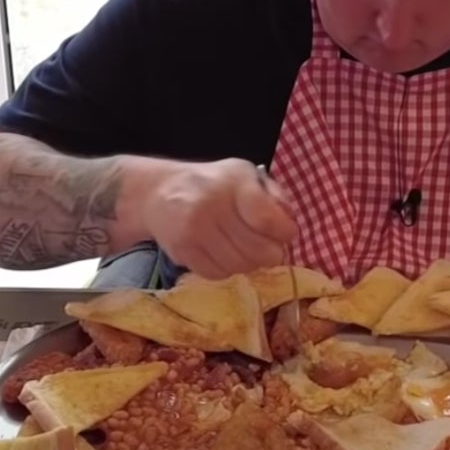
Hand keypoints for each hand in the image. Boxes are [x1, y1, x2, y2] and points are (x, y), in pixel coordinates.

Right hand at [142, 159, 297, 278]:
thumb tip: (290, 223)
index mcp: (233, 183)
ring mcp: (194, 231)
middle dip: (271, 253)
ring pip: (239, 266)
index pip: (267, 220)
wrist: (159, 193)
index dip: (284, 232)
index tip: (285, 233)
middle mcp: (211, 206)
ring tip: (247, 250)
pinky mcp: (182, 252)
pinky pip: (218, 273)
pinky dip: (228, 269)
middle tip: (269, 248)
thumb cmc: (212, 184)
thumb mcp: (245, 175)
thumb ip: (273, 195)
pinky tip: (225, 254)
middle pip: (257, 250)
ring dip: (251, 263)